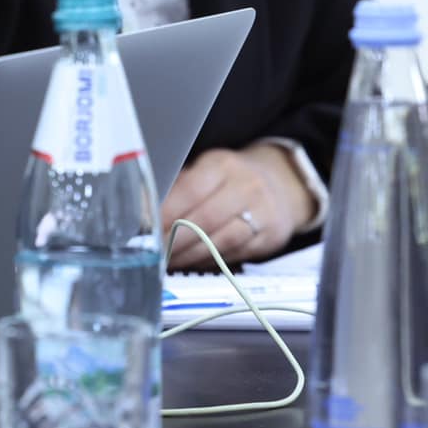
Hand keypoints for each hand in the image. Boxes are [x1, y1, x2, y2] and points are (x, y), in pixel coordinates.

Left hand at [161, 143, 313, 269]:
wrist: (281, 185)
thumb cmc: (231, 178)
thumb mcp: (207, 170)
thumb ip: (179, 187)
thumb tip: (145, 211)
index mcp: (222, 165)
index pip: (189, 191)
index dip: (166, 213)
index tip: (146, 228)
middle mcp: (246, 188)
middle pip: (204, 220)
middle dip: (173, 239)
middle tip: (152, 250)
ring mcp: (263, 214)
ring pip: (219, 242)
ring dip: (188, 255)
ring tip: (167, 260)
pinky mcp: (270, 239)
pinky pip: (232, 255)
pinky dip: (207, 261)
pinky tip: (190, 262)